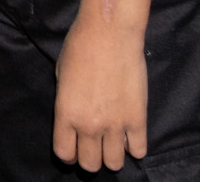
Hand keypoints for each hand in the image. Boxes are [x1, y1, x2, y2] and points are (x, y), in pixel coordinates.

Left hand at [55, 14, 147, 171]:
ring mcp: (115, 125)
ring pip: (115, 163)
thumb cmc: (79, 47)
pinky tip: (130, 136)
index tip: (73, 148)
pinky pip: (138, 150)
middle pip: (90, 164)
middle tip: (93, 146)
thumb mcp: (61, 75)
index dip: (68, 154)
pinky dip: (134, 147)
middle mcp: (89, 125)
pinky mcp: (138, 120)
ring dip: (112, 156)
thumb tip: (74, 117)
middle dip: (90, 158)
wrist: (110, 34)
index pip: (65, 153)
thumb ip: (67, 102)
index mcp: (66, 113)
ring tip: (112, 142)